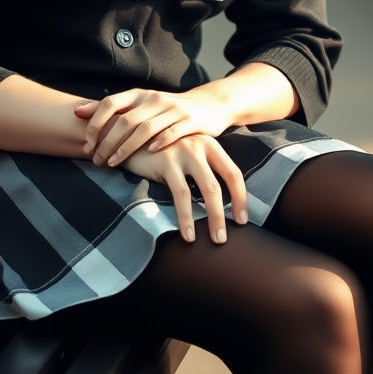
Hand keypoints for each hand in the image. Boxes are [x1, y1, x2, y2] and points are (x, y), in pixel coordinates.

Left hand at [76, 88, 230, 167]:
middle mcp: (154, 99)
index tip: (86, 144)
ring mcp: (173, 109)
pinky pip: (172, 132)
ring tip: (112, 163)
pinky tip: (149, 154)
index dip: (95, 123)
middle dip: (106, 142)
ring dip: (125, 148)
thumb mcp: (141, 104)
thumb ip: (112, 108)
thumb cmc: (168, 109)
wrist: (210, 104)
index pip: (109, 103)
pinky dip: (159, 142)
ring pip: (144, 129)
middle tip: (95, 161)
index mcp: (139, 94)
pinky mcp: (190, 121)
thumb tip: (77, 111)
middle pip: (124, 120)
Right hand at [122, 135, 248, 243]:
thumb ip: (201, 168)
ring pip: (207, 189)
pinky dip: (186, 217)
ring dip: (214, 217)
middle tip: (227, 236)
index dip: (241, 197)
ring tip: (216, 239)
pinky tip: (188, 234)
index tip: (243, 219)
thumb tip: (217, 202)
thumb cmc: (160, 149)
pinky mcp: (167, 161)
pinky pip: (181, 194)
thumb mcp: (186, 153)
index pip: (233, 173)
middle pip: (222, 183)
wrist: (129, 134)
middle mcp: (200, 145)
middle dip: (228, 213)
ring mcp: (184, 152)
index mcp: (209, 144)